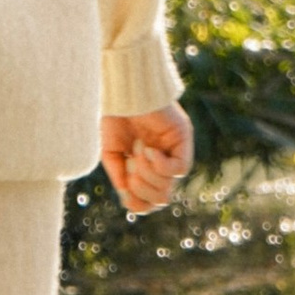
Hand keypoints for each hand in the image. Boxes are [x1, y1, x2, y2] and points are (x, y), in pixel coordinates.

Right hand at [100, 104, 193, 218]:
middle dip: (142, 190)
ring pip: (169, 186)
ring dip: (148, 174)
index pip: (151, 201)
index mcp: (145, 167)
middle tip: (130, 169)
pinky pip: (180, 168)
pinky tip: (149, 150)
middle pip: (161, 198)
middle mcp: (163, 162)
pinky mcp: (182, 138)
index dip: (139, 204)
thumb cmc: (114, 117)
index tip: (125, 191)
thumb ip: (120, 177)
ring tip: (137, 153)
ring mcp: (174, 150)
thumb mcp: (111, 153)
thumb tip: (128, 200)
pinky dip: (161, 165)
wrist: (121, 90)